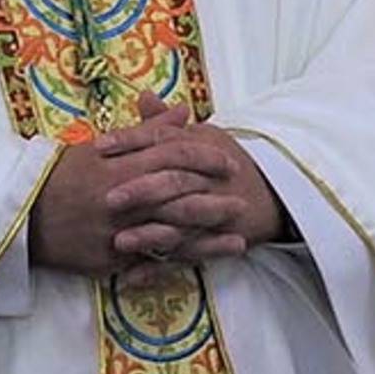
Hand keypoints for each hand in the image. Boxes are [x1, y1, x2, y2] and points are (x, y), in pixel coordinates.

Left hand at [90, 93, 288, 265]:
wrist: (275, 194)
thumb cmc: (228, 163)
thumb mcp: (202, 137)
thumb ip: (167, 123)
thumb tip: (143, 97)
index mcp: (201, 145)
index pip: (163, 139)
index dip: (131, 141)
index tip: (98, 147)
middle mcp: (209, 177)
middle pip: (174, 181)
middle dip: (141, 191)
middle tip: (106, 199)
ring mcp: (216, 211)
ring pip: (181, 223)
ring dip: (150, 234)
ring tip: (119, 242)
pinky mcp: (219, 240)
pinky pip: (187, 257)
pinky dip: (159, 269)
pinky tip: (132, 277)